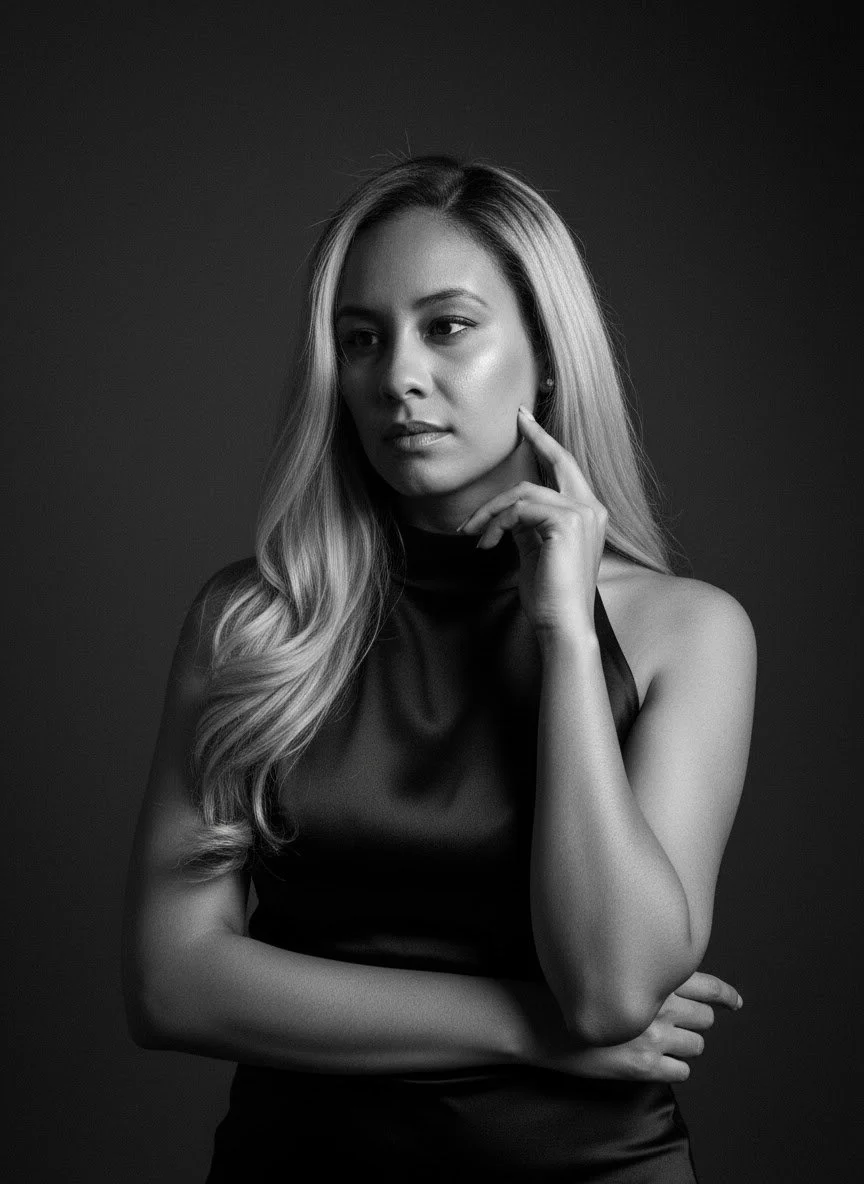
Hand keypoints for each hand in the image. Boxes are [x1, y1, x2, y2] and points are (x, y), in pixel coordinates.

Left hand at [456, 406, 607, 639]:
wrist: (562, 624)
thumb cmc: (548, 595)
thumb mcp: (535, 550)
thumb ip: (527, 524)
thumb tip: (506, 510)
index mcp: (588, 515)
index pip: (567, 470)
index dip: (547, 443)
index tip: (526, 422)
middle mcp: (592, 509)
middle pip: (559, 461)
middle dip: (537, 437)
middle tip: (517, 419)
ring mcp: (583, 514)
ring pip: (524, 492)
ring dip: (491, 511)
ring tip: (472, 534)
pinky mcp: (566, 523)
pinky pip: (519, 509)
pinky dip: (495, 524)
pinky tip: (484, 544)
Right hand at [524, 971, 742, 1083]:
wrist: (541, 1020)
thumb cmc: (571, 989)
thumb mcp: (610, 968)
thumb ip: (644, 972)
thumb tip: (669, 981)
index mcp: (653, 978)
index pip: (707, 986)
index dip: (725, 996)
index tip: (735, 1003)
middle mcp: (659, 1006)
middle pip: (705, 1018)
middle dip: (695, 1021)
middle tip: (675, 1022)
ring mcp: (653, 1038)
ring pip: (696, 1046)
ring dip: (684, 1044)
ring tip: (659, 1042)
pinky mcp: (644, 1067)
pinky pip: (681, 1072)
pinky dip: (673, 1068)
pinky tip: (653, 1062)